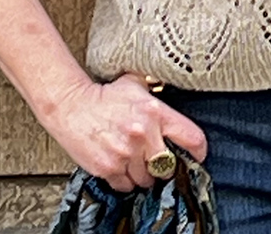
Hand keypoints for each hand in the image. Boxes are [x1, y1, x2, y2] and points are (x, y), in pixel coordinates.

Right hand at [39, 73, 207, 191]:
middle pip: (168, 165)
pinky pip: (127, 185)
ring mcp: (125, 153)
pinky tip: (121, 165)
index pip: (191, 138)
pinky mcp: (108, 168)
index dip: (198, 151)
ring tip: (134, 159)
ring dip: (143, 173)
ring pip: (147, 179)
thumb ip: (158, 89)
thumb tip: (177, 85)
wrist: (72, 106)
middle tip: (155, 158)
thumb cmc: (106, 95)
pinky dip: (125, 180)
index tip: (196, 155)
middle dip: (163, 165)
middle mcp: (143, 134)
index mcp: (155, 112)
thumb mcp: (137, 83)